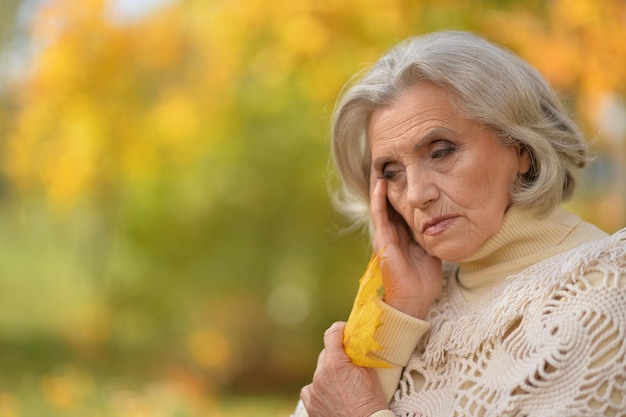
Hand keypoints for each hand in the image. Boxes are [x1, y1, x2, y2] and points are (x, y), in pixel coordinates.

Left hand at [300, 322, 388, 416]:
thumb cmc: (371, 404)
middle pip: (326, 354)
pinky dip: (320, 388)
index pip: (332, 334)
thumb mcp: (370, 374)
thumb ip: (359, 356)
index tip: (345, 330)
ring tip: (342, 383)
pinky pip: (311, 388)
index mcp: (335, 363)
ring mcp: (313, 390)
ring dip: (329, 372)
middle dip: (337, 354)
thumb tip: (355, 344)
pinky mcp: (309, 403)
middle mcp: (320, 374)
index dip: (339, 329)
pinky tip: (330, 394)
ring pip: (319, 371)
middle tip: (349, 361)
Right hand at [370, 176, 441, 318]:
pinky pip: (378, 214)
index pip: (401, 206)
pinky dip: (378, 198)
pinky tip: (380, 182)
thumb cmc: (423, 279)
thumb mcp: (431, 249)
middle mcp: (391, 232)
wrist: (414, 299)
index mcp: (403, 234)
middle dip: (391, 181)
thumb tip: (446, 219)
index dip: (403, 189)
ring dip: (381, 184)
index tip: (408, 170)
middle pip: (390, 201)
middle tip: (394, 160)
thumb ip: (433, 234)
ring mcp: (385, 235)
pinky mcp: (382, 240)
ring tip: (382, 164)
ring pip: (381, 203)